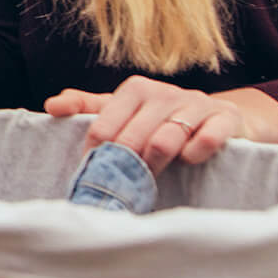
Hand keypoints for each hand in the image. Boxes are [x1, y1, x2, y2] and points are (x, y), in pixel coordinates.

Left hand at [44, 75, 277, 170]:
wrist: (222, 116)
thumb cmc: (163, 118)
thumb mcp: (125, 109)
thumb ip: (88, 107)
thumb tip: (52, 106)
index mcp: (135, 89)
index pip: (103, 127)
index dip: (96, 156)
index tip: (94, 176)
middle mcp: (164, 92)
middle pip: (131, 139)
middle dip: (124, 167)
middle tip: (120, 188)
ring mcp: (196, 104)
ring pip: (165, 140)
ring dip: (154, 166)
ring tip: (150, 181)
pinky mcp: (225, 118)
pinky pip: (206, 140)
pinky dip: (194, 155)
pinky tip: (189, 162)